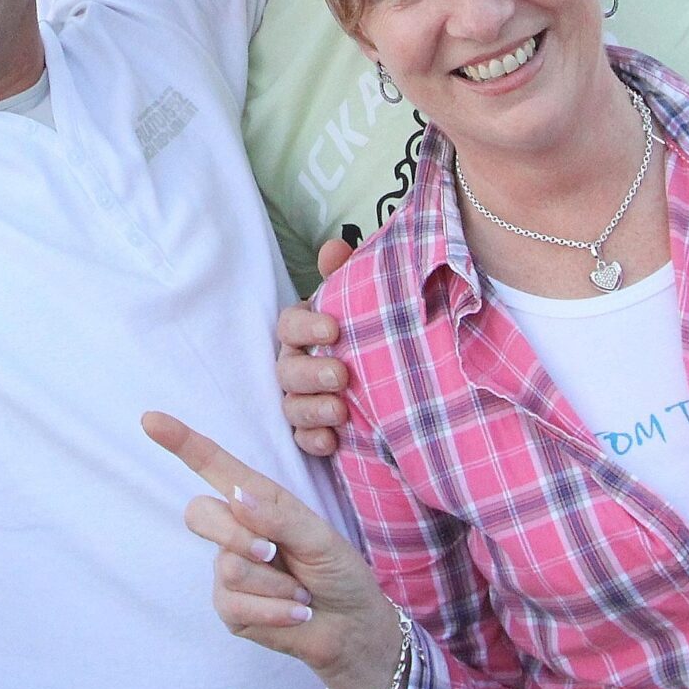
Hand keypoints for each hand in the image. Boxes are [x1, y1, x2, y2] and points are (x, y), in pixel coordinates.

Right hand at [142, 412, 408, 688]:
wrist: (352, 626)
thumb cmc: (337, 571)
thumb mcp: (319, 537)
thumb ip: (278, 517)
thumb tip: (235, 497)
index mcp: (257, 500)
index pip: (213, 466)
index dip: (181, 442)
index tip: (151, 420)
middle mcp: (235, 530)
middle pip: (201, 514)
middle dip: (237, 535)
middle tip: (273, 553)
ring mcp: (228, 570)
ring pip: (228, 567)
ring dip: (275, 584)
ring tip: (300, 591)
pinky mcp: (230, 609)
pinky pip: (236, 604)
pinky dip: (275, 611)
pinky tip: (295, 613)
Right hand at [279, 237, 353, 455]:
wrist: (401, 379)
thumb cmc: (373, 333)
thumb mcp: (366, 300)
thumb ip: (349, 274)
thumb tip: (334, 247)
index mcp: (306, 331)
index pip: (289, 325)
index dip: (305, 326)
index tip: (333, 328)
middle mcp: (297, 365)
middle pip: (287, 369)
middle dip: (310, 373)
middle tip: (340, 375)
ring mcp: (302, 400)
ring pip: (291, 406)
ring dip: (312, 409)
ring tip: (341, 411)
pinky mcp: (313, 432)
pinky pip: (302, 440)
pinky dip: (314, 440)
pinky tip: (332, 441)